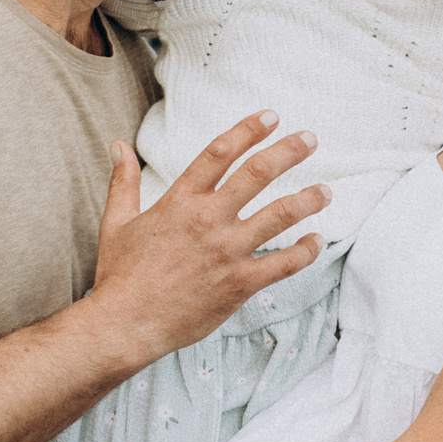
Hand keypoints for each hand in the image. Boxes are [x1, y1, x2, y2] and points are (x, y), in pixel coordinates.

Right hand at [85, 112, 328, 361]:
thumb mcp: (116, 222)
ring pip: (281, 215)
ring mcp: (228, 251)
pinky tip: (316, 241)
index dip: (248, 130)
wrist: (126, 324)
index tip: (271, 117)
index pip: (220, 153)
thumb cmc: (120, 275)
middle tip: (310, 139)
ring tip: (326, 191)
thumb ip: (123, 182)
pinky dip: (305, 251)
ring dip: (308, 199)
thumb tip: (118, 146)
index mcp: (180, 201)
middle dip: (288, 151)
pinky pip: (284, 264)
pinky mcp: (240, 283)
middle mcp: (209, 219)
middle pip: (258, 173)